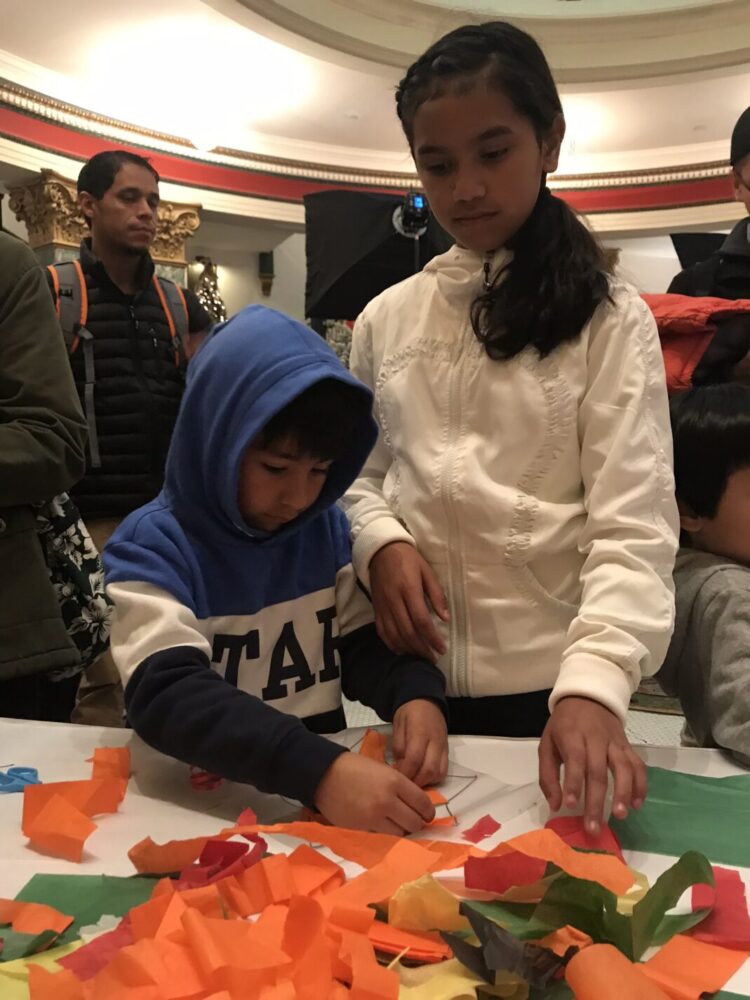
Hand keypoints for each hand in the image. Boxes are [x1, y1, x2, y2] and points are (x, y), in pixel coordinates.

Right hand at [314, 752, 434, 833]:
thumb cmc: (354, 767)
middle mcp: (387, 801)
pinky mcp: (361, 829)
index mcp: (395, 781)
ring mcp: (374, 817)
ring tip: (397, 825)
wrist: (324, 774)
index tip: (427, 814)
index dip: (428, 811)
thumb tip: (416, 803)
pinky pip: (383, 838)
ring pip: (401, 834)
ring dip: (402, 830)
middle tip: (413, 821)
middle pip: (415, 823)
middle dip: (417, 823)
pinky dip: (386, 834)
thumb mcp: (383, 770)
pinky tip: (382, 827)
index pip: (423, 803)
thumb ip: (400, 786)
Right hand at [369, 542, 448, 661]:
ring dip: (408, 649)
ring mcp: (383, 606)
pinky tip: (401, 650)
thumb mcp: (427, 571)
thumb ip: (437, 595)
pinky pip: (382, 631)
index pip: (421, 621)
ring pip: (394, 635)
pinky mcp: (375, 609)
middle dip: (421, 649)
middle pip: (407, 632)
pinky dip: (391, 644)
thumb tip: (446, 618)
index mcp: (409, 590)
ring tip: (420, 656)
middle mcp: (394, 601)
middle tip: (433, 658)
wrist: (381, 550)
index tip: (442, 649)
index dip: (432, 638)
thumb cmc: (408, 559)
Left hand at [392, 699, 448, 786]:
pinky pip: (444, 770)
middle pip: (429, 769)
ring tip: (413, 782)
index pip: (414, 758)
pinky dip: (434, 778)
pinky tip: (423, 777)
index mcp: (420, 732)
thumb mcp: (398, 724)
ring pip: (439, 772)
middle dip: (416, 781)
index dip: (406, 772)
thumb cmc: (409, 712)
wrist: (427, 701)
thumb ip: (398, 745)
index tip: (396, 778)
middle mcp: (435, 741)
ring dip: (426, 781)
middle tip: (404, 784)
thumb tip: (399, 766)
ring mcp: (443, 747)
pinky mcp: (447, 750)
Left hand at [538, 696, 646, 835]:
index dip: (574, 783)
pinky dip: (640, 785)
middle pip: (599, 770)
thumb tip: (555, 805)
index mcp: (572, 736)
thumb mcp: (546, 744)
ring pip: (623, 767)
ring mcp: (615, 742)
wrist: (588, 697)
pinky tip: (637, 804)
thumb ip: (548, 775)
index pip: (575, 760)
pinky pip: (638, 765)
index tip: (571, 806)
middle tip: (594, 827)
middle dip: (597, 801)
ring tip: (620, 815)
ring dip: (623, 792)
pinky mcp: (628, 746)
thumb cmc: (564, 726)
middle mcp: (596, 739)